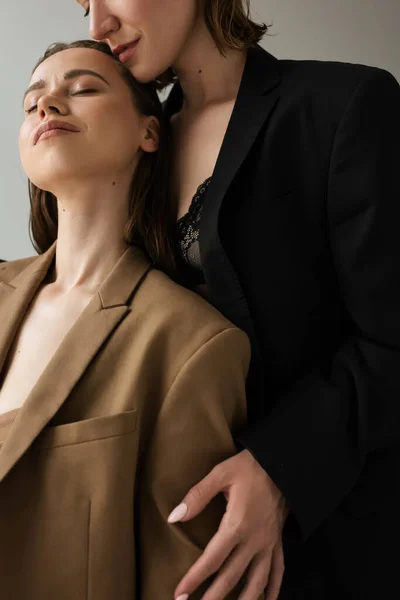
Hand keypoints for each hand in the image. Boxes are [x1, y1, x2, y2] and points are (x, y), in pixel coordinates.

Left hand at [168, 449, 286, 599]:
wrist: (283, 462)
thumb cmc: (250, 467)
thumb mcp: (221, 474)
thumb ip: (197, 496)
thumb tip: (174, 517)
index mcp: (236, 525)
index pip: (211, 559)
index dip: (194, 579)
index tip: (179, 595)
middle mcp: (254, 540)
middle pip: (231, 577)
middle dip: (213, 598)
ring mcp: (268, 543)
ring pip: (257, 581)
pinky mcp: (277, 540)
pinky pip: (278, 570)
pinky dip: (273, 588)